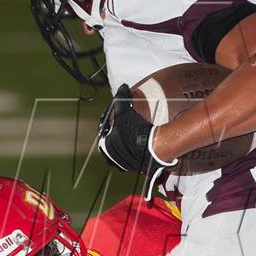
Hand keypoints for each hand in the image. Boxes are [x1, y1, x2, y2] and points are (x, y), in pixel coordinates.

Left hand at [98, 84, 177, 198]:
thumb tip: (123, 87)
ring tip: (129, 135)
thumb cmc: (136, 130)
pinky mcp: (136, 168)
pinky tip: (138, 145)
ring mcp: (124, 165)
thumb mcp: (126, 111)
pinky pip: (132, 158)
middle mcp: (112, 158)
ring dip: (122, 145)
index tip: (112, 118)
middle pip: (109, 145)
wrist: (153, 148)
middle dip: (113, 136)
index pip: (102, 132)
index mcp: (106, 146)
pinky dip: (133, 151)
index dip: (107, 122)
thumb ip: (121, 98)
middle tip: (119, 127)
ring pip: (119, 154)